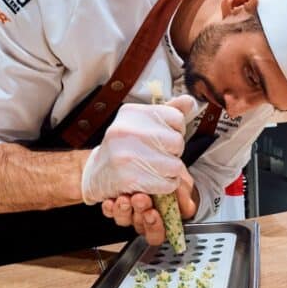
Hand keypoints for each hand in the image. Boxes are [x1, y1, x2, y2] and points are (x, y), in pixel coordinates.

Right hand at [80, 95, 198, 204]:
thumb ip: (169, 110)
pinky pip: (167, 184)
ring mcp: (126, 155)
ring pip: (175, 166)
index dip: (176, 131)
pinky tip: (153, 181)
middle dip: (174, 153)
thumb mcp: (143, 122)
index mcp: (132, 113)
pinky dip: (166, 186)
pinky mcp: (129, 179)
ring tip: (156, 169)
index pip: (177, 117)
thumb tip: (191, 101)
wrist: (95, 172)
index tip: (163, 138)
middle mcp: (127, 130)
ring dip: (171, 172)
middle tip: (159, 156)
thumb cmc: (126, 145)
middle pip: (177, 142)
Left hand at [100, 171, 197, 243]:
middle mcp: (148, 214)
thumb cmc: (159, 163)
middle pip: (145, 229)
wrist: (134, 151)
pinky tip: (112, 200)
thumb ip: (184, 189)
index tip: (153, 212)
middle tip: (140, 199)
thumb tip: (188, 206)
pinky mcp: (115, 205)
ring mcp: (131, 210)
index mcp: (166, 211)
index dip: (158, 226)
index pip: (164, 231)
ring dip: (126, 211)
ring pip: (127, 221)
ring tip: (126, 197)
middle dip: (141, 216)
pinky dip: (111, 208)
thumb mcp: (177, 172)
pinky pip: (111, 212)